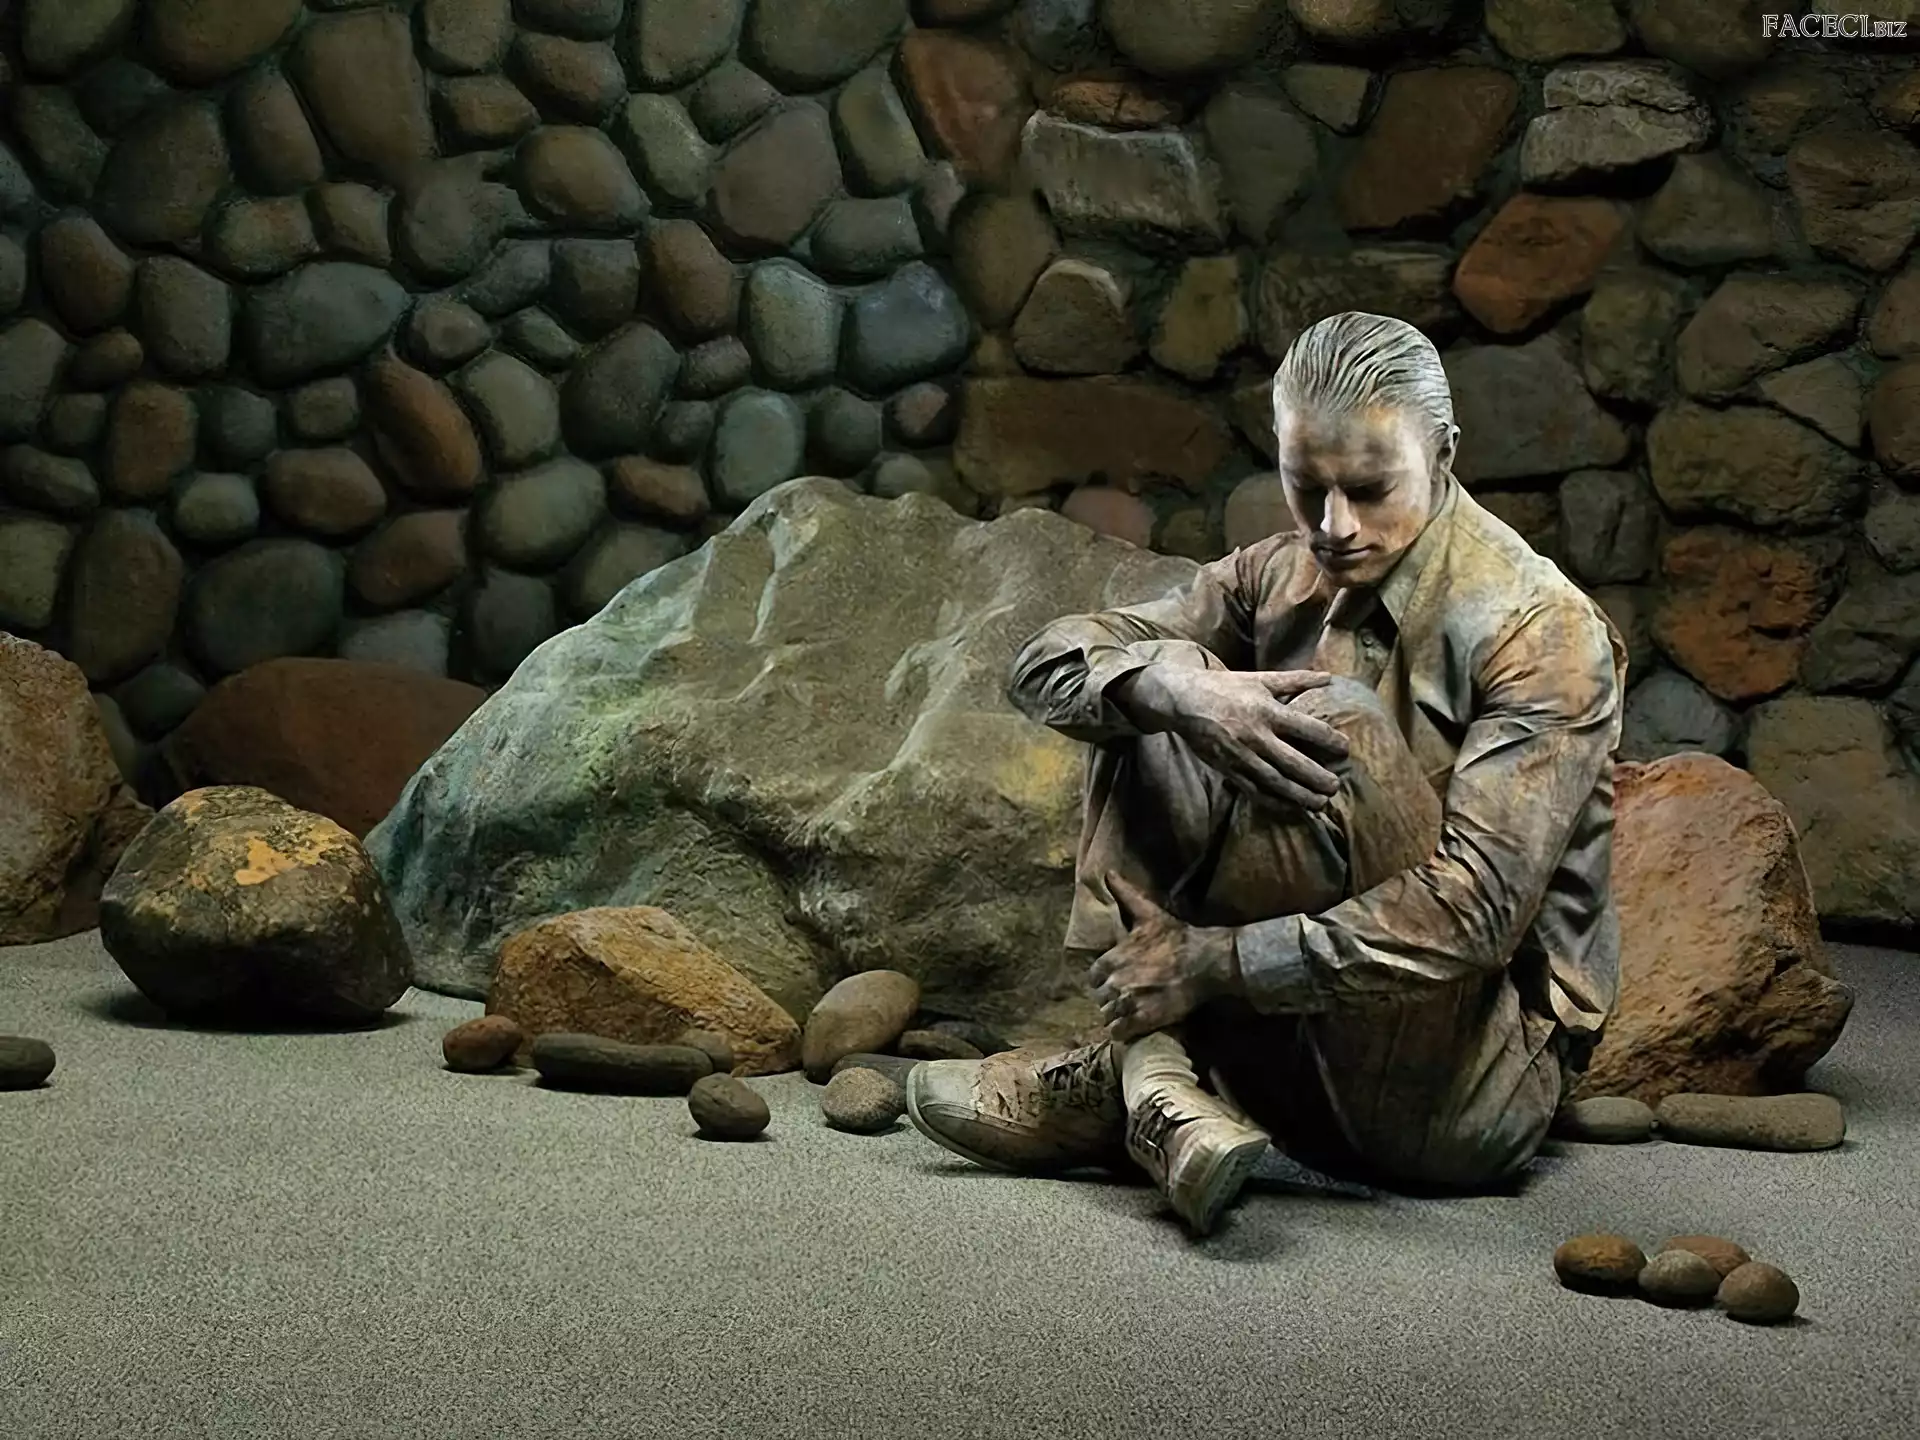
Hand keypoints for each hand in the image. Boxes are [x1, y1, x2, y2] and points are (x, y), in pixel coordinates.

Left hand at [1088, 874, 1237, 1042]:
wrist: (1205, 961)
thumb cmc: (1177, 937)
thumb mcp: (1148, 914)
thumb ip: (1125, 895)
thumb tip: (1108, 873)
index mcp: (1111, 959)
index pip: (1093, 978)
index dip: (1105, 980)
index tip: (1119, 980)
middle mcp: (1114, 982)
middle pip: (1100, 998)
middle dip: (1111, 999)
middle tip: (1129, 997)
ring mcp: (1127, 1002)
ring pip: (1108, 1016)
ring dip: (1118, 1015)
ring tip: (1134, 1011)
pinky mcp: (1142, 1020)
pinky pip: (1119, 1032)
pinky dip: (1124, 1031)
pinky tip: (1136, 1025)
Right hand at [1119, 664, 1350, 811]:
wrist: (1183, 701)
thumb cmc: (1224, 687)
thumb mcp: (1259, 679)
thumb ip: (1295, 680)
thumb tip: (1328, 677)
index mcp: (1266, 710)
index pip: (1306, 728)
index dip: (1329, 740)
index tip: (1345, 749)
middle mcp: (1255, 736)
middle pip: (1293, 762)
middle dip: (1317, 777)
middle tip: (1335, 787)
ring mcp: (1241, 756)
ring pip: (1275, 782)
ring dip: (1299, 795)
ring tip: (1319, 803)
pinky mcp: (1228, 769)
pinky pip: (1254, 790)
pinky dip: (1273, 801)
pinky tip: (1290, 808)